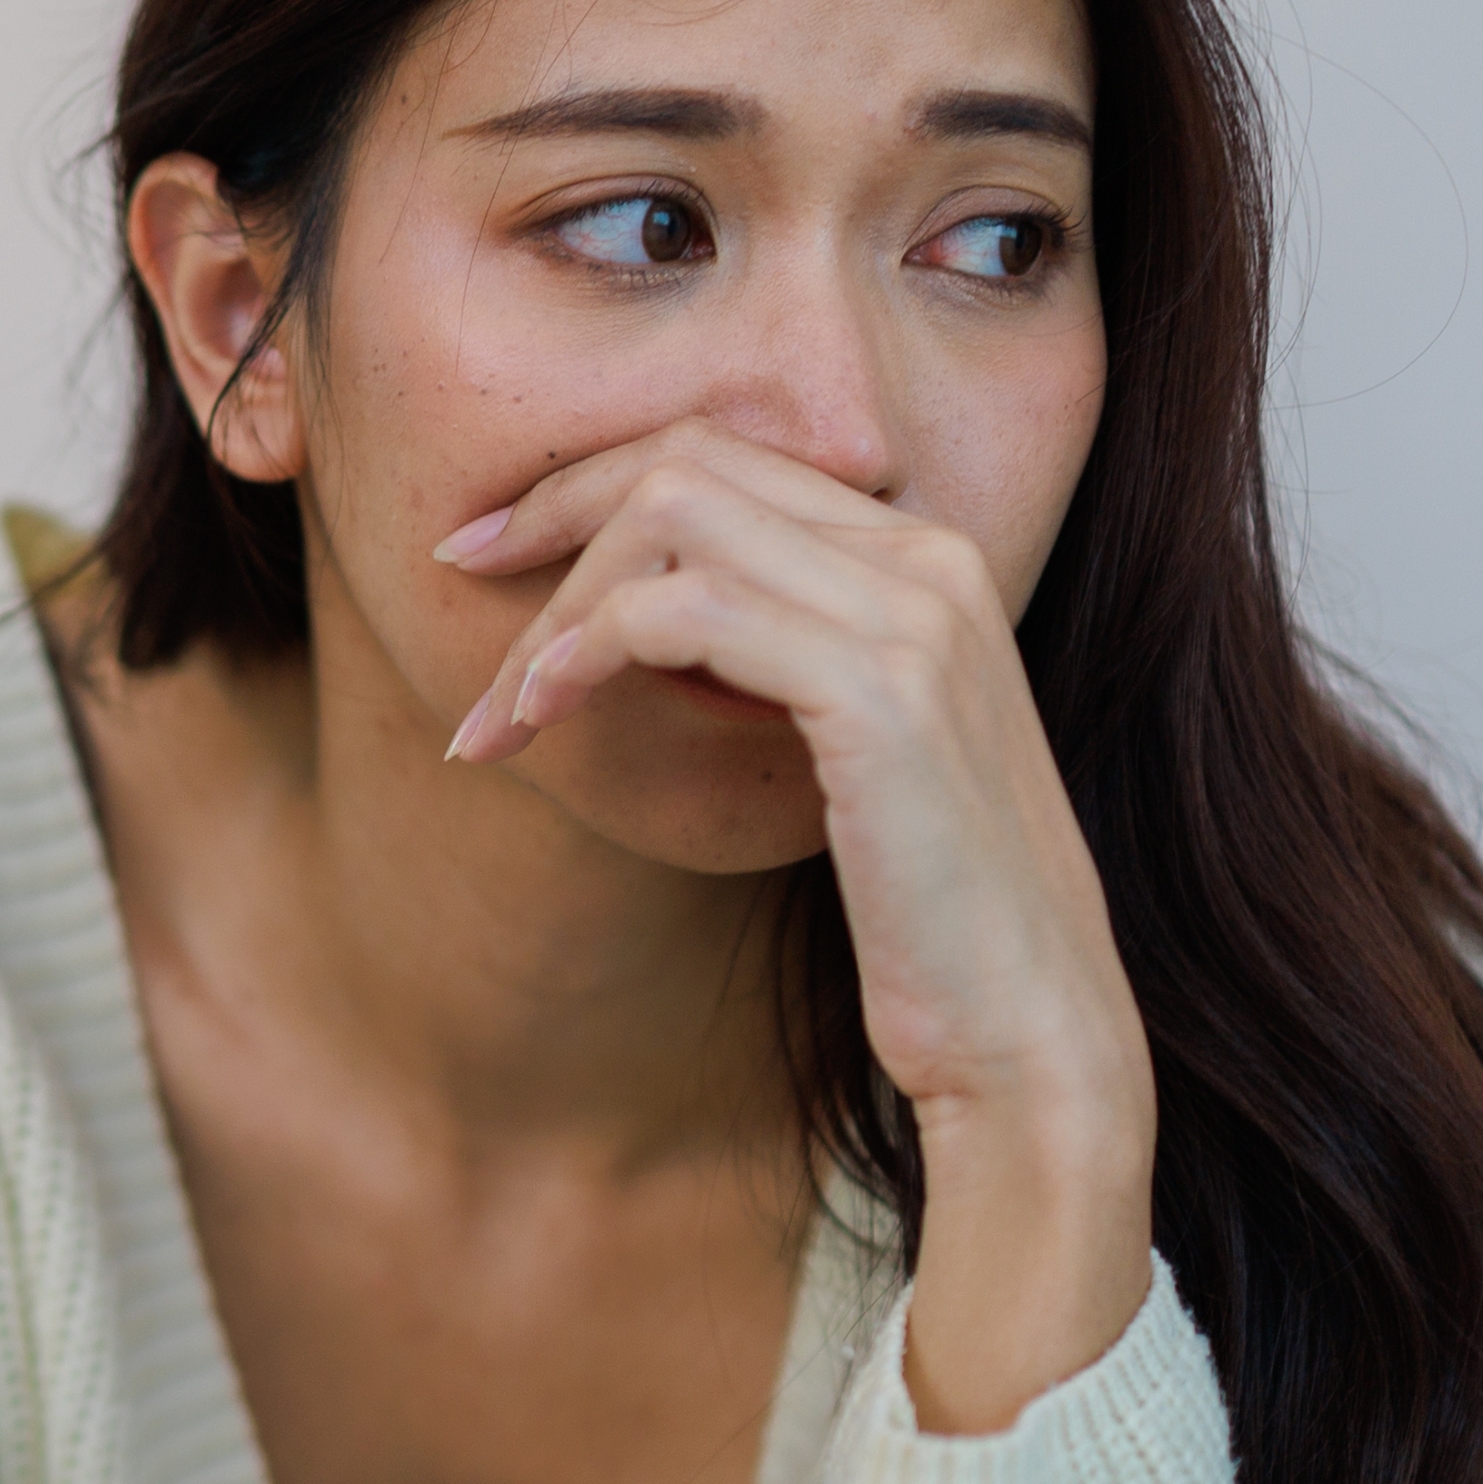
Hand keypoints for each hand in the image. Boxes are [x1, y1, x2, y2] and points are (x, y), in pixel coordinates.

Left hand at [439, 417, 1152, 1426]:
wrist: (1027, 1028)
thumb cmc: (926, 918)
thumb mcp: (850, 757)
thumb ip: (777, 661)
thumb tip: (640, 623)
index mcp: (929, 559)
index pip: (727, 455)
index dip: (588, 487)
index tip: (493, 551)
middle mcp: (931, 558)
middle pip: (689, 459)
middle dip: (551, 514)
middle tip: (456, 583)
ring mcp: (914, 615)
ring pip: (670, 519)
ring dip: (553, 608)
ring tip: (498, 711)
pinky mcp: (879, 692)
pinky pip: (681, 612)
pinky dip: (584, 650)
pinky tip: (541, 717)